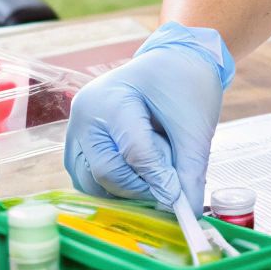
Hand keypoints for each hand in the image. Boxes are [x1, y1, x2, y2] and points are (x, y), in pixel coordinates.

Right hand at [63, 22, 233, 209]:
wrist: (175, 59)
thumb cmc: (185, 83)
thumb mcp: (195, 125)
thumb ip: (190, 169)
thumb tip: (188, 210)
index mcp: (111, 99)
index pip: (134, 153)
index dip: (160, 180)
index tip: (180, 198)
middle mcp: (84, 115)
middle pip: (106, 171)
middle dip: (142, 184)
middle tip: (171, 182)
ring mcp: (75, 130)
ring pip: (91, 182)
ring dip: (126, 188)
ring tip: (157, 169)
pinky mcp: (78, 144)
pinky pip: (88, 178)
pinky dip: (115, 185)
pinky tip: (141, 173)